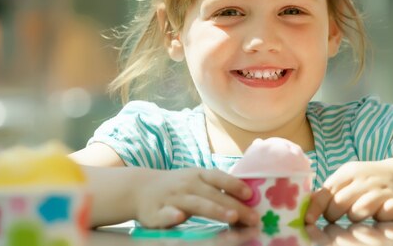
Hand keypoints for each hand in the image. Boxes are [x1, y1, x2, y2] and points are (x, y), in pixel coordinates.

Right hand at [134, 168, 259, 227]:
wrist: (139, 188)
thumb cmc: (178, 187)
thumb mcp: (197, 180)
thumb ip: (217, 188)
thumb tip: (246, 197)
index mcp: (199, 175)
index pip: (220, 178)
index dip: (235, 185)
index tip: (251, 195)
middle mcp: (188, 184)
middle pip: (214, 195)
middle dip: (235, 206)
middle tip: (253, 217)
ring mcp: (173, 198)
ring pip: (196, 204)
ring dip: (215, 210)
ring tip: (231, 217)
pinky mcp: (156, 212)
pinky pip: (165, 214)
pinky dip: (172, 215)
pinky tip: (179, 217)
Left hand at [305, 161, 392, 223]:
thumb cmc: (364, 183)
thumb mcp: (345, 181)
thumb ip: (327, 192)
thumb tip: (304, 206)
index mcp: (348, 172)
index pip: (327, 190)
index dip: (316, 207)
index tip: (308, 220)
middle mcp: (365, 179)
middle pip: (340, 202)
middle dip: (333, 214)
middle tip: (336, 217)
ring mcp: (381, 190)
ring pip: (360, 209)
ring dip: (355, 217)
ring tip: (358, 215)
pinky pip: (386, 213)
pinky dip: (382, 216)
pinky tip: (379, 215)